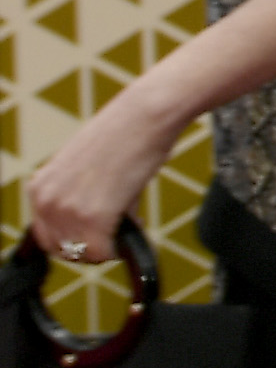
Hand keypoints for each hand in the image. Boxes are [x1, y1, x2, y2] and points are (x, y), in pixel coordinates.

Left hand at [23, 84, 186, 268]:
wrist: (145, 114)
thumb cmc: (125, 134)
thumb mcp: (84, 168)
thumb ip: (78, 197)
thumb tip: (95, 228)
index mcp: (39, 188)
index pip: (47, 236)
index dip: (75, 239)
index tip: (97, 235)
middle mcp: (46, 201)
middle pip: (63, 249)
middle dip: (91, 246)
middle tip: (116, 231)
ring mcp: (68, 210)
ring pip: (83, 253)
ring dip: (107, 245)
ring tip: (128, 220)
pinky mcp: (94, 217)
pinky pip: (104, 252)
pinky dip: (121, 247)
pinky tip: (136, 222)